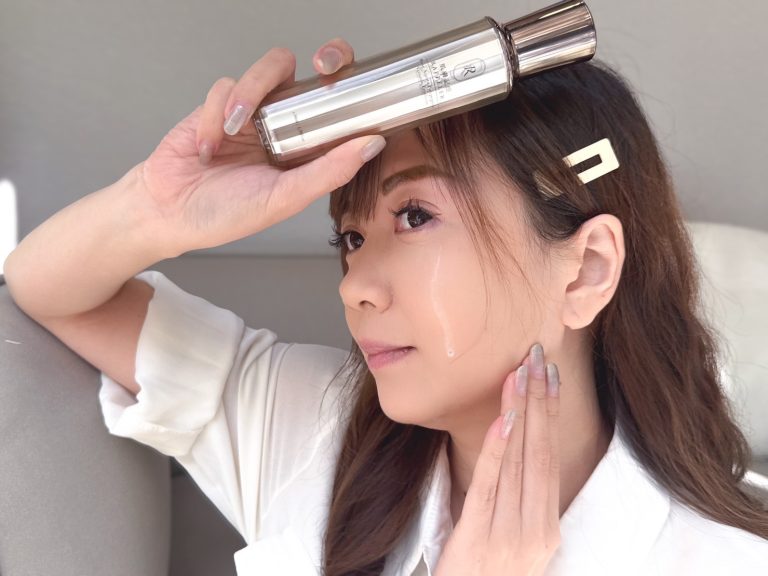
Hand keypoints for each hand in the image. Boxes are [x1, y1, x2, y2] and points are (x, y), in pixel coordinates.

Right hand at [131, 39, 384, 255]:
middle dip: (325, 60)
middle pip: (316, 73)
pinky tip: (209, 148)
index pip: (342, 109)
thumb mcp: (284, 199)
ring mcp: (255, 112)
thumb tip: (371, 145)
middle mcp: (286, 126)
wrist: (167, 213)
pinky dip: (215, 115)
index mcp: (308, 151)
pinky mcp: (221, 104)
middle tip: (322, 67)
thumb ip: (328, 172)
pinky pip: (226, 87)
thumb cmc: (226, 214)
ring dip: (251, 94)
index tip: (359, 86)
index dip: (355, 90)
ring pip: (271, 70)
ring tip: (232, 131)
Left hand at [434, 343, 561, 575]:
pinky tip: (504, 419)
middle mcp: (536, 532)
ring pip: (519, 462)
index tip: (551, 376)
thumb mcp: (508, 540)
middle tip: (539, 358)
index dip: (551, 414)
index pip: (551, 459)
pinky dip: (498, 449)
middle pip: (540, 453)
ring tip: (520, 374)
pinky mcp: (479, 539)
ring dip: (520, 413)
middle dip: (540, 402)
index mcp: (546, 530)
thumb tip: (516, 448)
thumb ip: (517, 503)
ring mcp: (510, 537)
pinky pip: (491, 485)